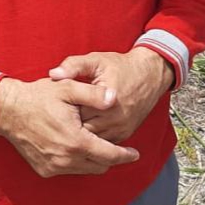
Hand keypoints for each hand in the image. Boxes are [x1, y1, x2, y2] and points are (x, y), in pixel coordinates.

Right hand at [0, 77, 139, 177]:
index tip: (136, 154)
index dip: (125, 155)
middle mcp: (65, 159)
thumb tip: (114, 98)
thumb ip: (94, 94)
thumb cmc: (40, 96)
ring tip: (98, 143)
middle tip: (119, 147)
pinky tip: (79, 146)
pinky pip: (69, 169)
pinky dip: (78, 161)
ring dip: (95, 159)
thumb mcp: (68, 87)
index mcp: (75, 140)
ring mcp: (53, 166)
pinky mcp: (44, 169)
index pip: (109, 155)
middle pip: (99, 166)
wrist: (9, 110)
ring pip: (85, 170)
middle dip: (111, 158)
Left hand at [49, 48, 173, 142]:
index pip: (76, 112)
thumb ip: (73, 66)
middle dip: (70, 126)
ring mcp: (121, 128)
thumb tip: (53, 74)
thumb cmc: (120, 66)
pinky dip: (93, 139)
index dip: (63, 111)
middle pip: (82, 130)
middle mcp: (115, 117)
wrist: (150, 74)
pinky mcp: (125, 133)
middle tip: (58, 119)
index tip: (55, 106)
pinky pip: (104, 143)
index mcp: (106, 98)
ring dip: (81, 135)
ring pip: (93, 141)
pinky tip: (82, 130)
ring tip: (68, 125)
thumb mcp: (96, 60)